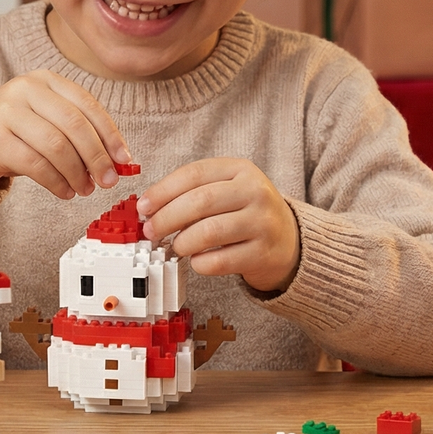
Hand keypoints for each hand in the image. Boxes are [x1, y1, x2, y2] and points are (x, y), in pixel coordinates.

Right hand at [0, 70, 131, 199]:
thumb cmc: (12, 135)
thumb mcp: (45, 122)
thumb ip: (77, 133)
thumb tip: (118, 160)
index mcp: (45, 80)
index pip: (87, 104)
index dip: (109, 133)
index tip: (124, 159)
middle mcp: (25, 89)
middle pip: (74, 124)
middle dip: (97, 156)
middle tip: (108, 180)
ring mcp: (7, 112)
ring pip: (56, 145)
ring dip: (77, 172)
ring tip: (85, 189)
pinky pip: (36, 164)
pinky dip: (56, 182)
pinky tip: (65, 192)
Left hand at [137, 159, 299, 292]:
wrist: (289, 240)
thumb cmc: (246, 213)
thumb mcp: (227, 190)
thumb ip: (193, 193)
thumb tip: (149, 209)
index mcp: (241, 169)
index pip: (194, 174)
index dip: (163, 191)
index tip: (143, 206)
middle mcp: (255, 192)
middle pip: (200, 202)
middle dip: (167, 218)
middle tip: (151, 231)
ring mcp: (262, 223)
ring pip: (209, 232)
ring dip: (182, 242)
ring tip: (175, 247)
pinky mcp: (263, 253)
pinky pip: (221, 261)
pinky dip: (200, 264)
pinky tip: (197, 261)